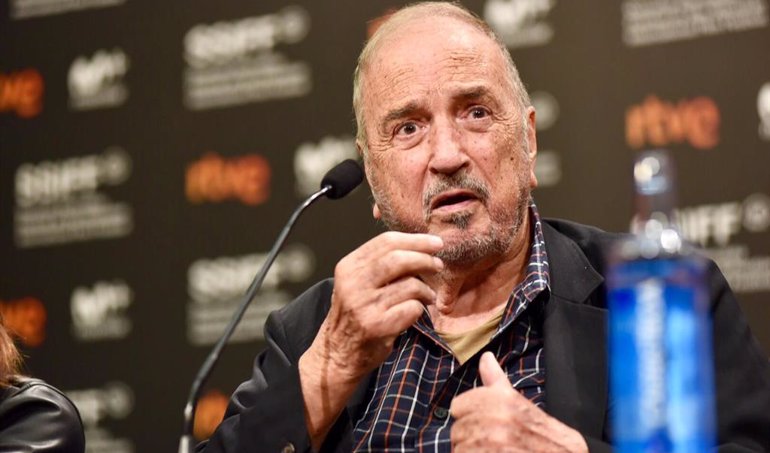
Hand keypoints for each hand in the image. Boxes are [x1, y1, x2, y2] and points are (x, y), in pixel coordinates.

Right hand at [299, 232, 443, 447]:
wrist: (339, 352)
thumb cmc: (355, 314)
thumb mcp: (357, 282)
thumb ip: (379, 264)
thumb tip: (420, 246)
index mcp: (348, 267)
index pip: (386, 242)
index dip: (415, 240)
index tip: (435, 243)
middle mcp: (353, 284)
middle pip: (398, 259)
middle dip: (424, 258)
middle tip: (438, 264)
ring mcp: (364, 306)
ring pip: (409, 285)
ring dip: (426, 289)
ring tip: (428, 295)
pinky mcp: (377, 326)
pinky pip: (412, 308)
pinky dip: (420, 308)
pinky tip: (419, 311)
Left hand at [450, 352, 587, 452]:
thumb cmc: (550, 441)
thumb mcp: (525, 406)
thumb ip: (498, 382)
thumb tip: (485, 358)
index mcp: (504, 399)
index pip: (458, 405)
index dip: (470, 417)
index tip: (484, 424)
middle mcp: (499, 420)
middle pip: (457, 430)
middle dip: (471, 440)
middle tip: (494, 445)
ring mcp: (495, 443)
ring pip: (460, 448)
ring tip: (497, 451)